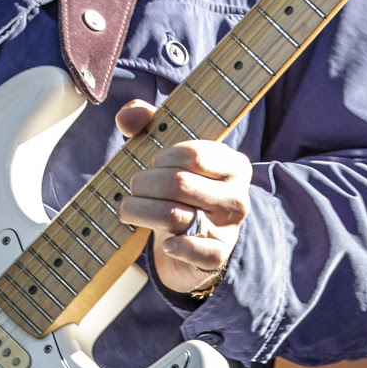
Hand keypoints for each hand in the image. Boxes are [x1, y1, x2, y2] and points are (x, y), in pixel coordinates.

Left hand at [115, 99, 250, 296]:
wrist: (199, 239)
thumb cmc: (183, 189)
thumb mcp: (170, 156)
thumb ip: (148, 126)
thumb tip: (129, 113)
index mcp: (234, 165)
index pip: (191, 154)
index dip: (162, 158)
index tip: (155, 163)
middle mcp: (237, 196)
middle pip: (177, 184)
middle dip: (143, 184)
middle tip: (135, 187)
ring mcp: (229, 228)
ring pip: (174, 215)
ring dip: (140, 210)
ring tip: (129, 208)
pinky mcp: (217, 254)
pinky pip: (196, 251)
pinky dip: (176, 247)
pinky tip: (164, 243)